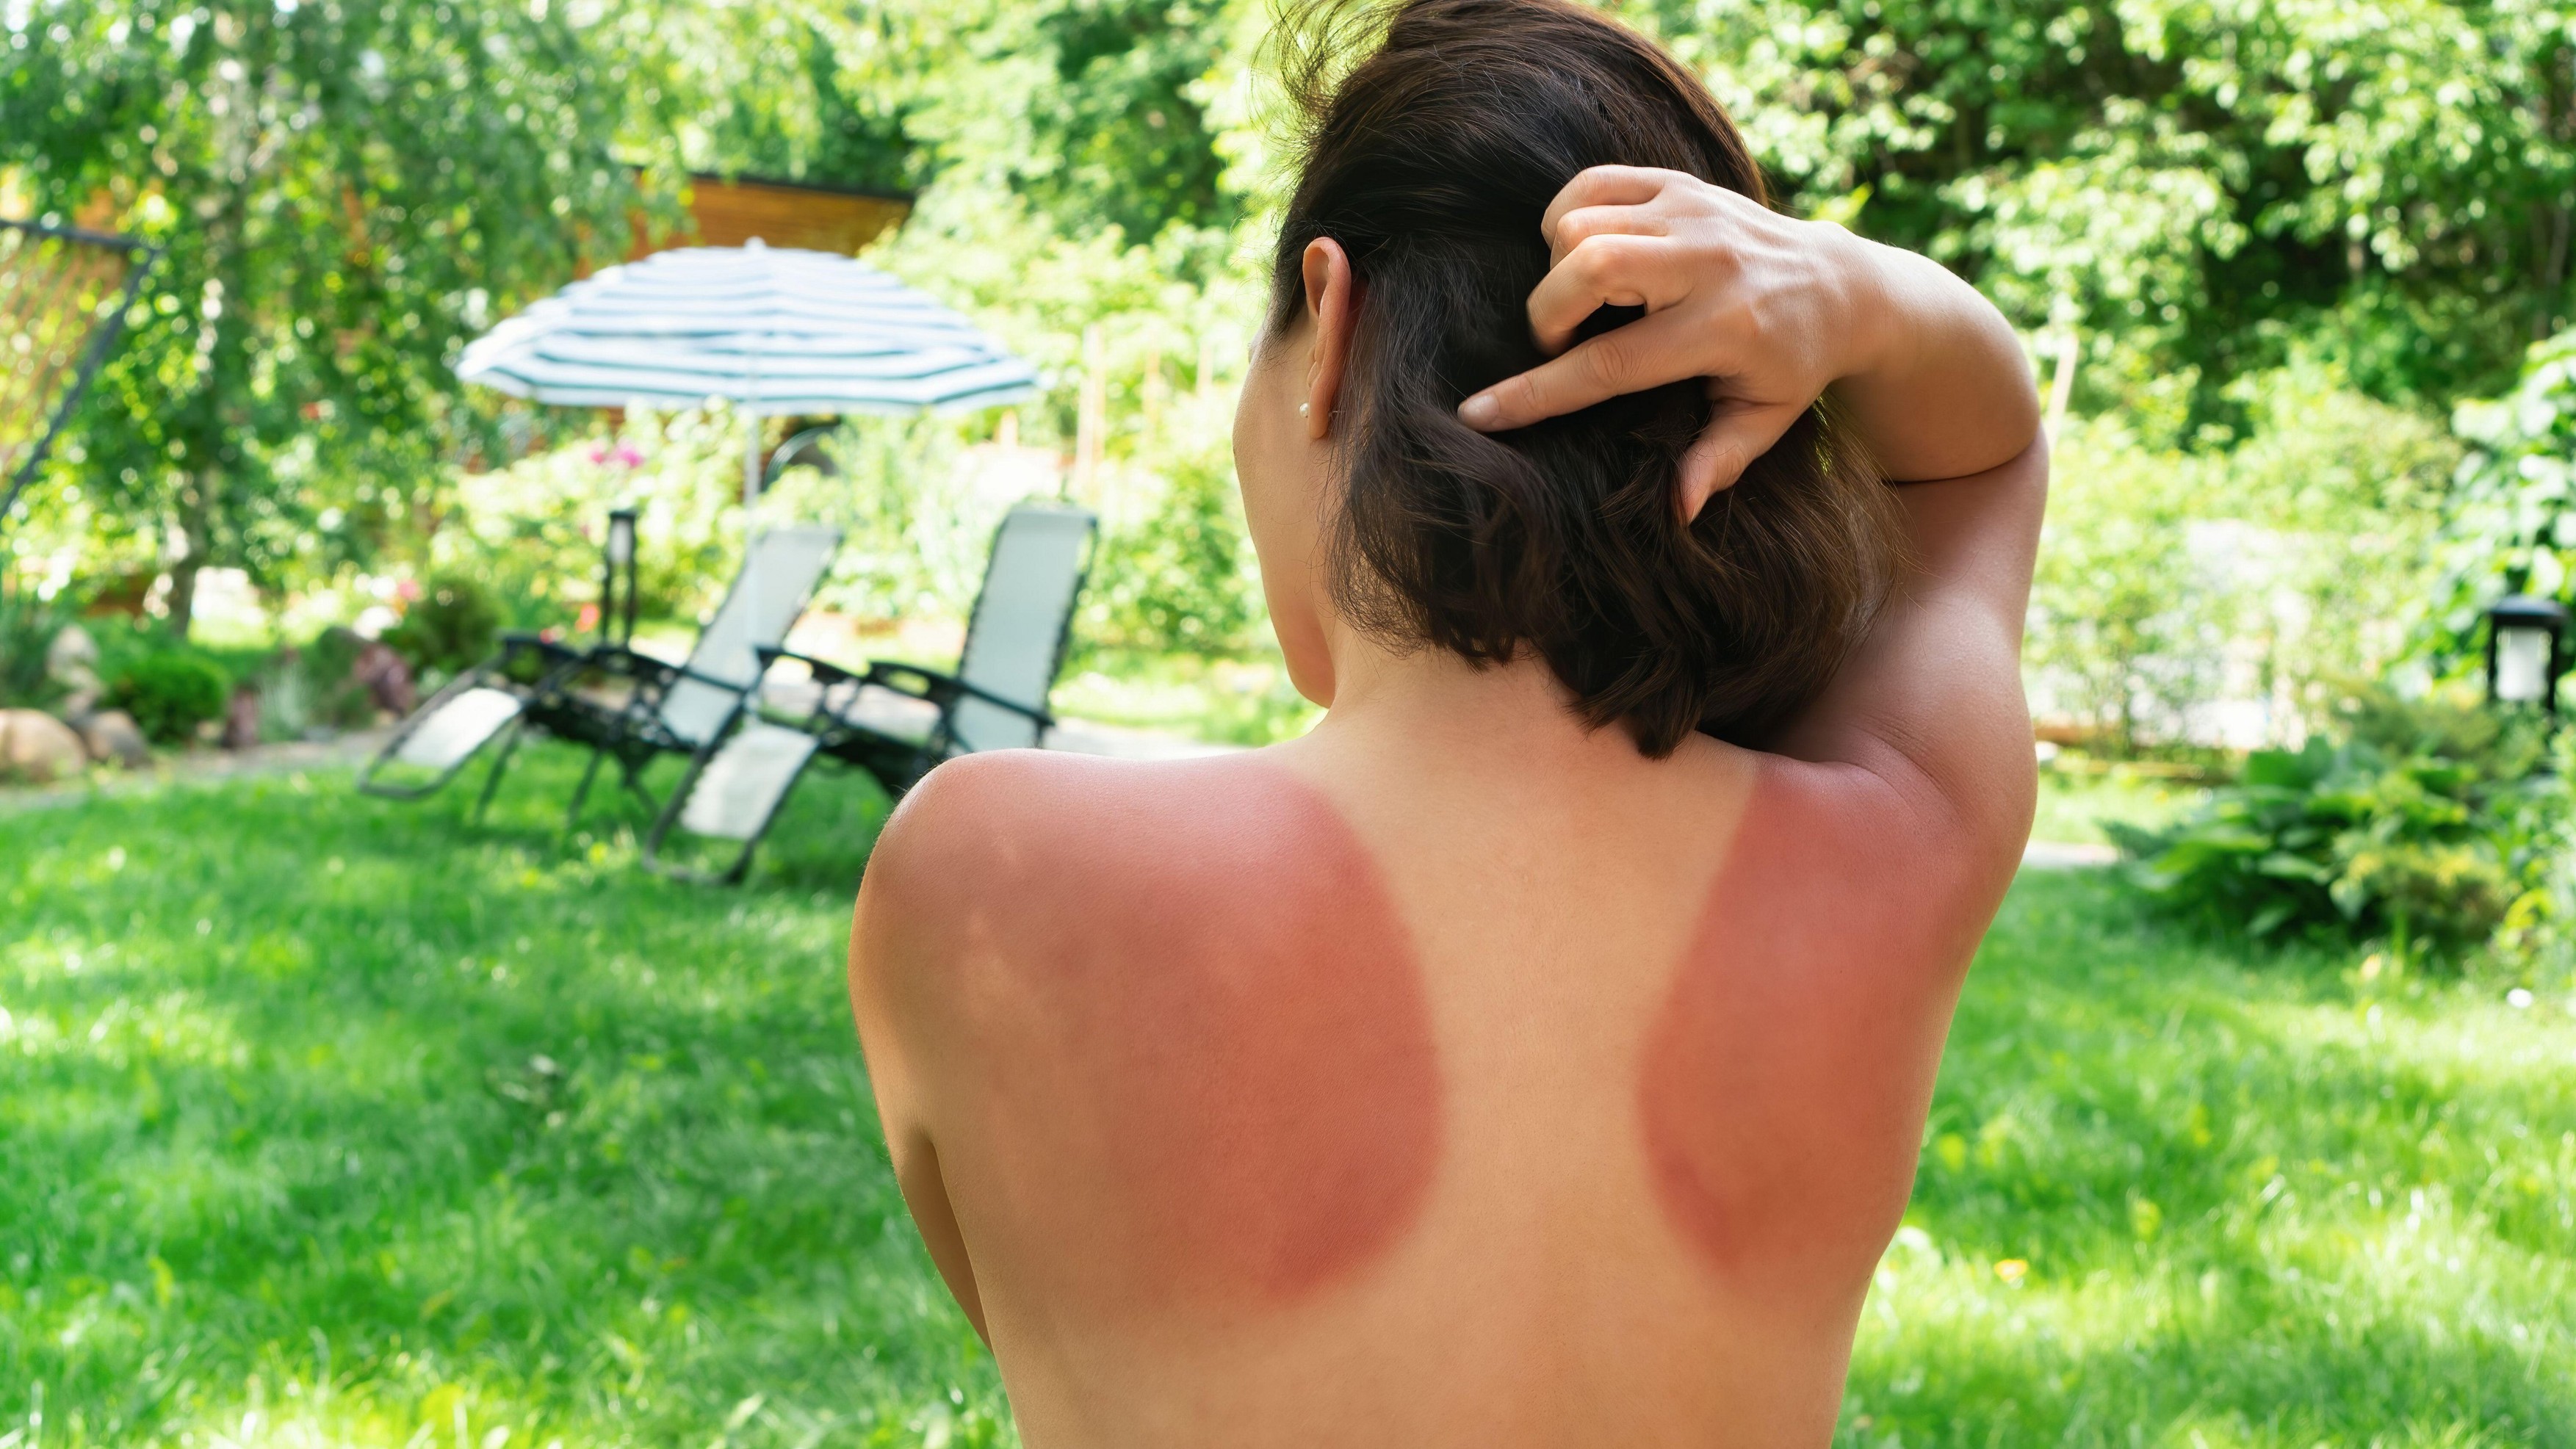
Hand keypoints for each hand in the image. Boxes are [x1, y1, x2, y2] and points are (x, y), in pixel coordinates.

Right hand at [1456, 166, 1887, 518]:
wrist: (1841, 285)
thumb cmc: (1793, 366)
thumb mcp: (1765, 422)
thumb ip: (1720, 462)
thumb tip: (1676, 509)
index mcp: (1723, 329)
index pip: (1610, 364)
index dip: (1538, 392)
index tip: (1480, 414)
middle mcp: (1705, 261)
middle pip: (1588, 268)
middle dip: (1547, 315)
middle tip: (1563, 345)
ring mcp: (1691, 211)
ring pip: (1579, 223)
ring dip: (1558, 270)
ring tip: (1584, 304)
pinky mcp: (1679, 182)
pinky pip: (1591, 184)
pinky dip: (1566, 217)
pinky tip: (1582, 254)